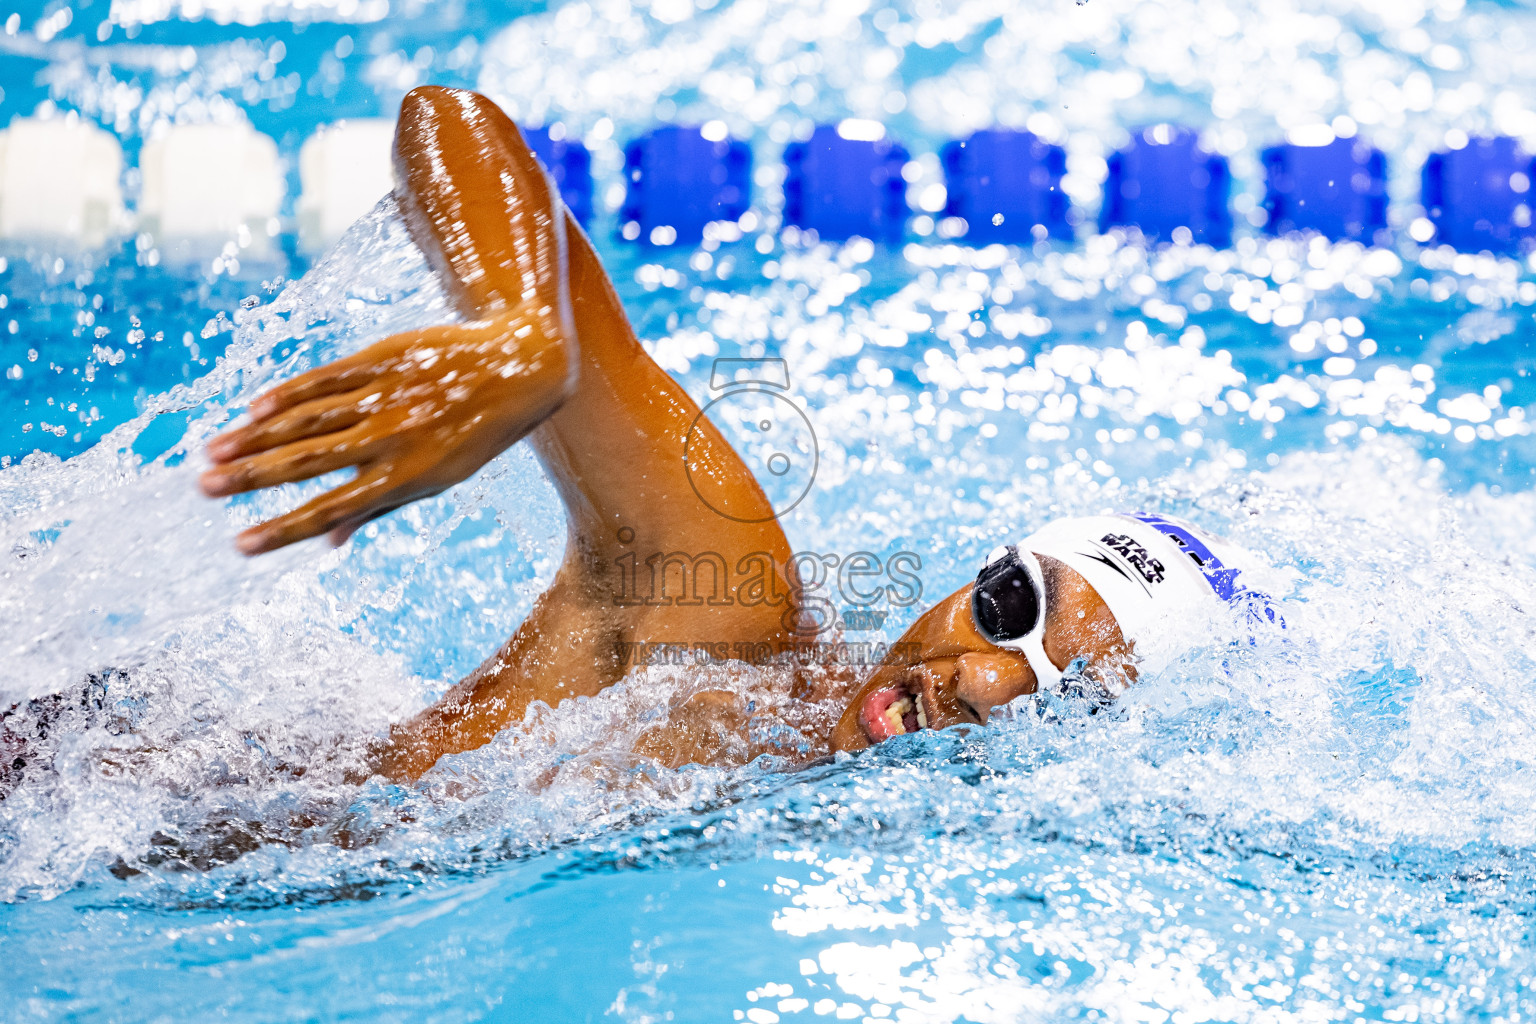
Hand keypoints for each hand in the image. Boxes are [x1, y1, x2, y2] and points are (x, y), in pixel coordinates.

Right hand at [201, 314, 572, 554]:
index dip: (283, 530)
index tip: (239, 545)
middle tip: (203, 489)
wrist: (522, 367)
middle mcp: (392, 440)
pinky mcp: (384, 359)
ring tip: (212, 452)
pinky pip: (328, 379)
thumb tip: (327, 545)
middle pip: (308, 464)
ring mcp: (386, 397)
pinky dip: (290, 393)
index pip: (331, 511)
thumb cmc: (474, 433)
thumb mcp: (438, 479)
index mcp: (406, 479)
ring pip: (309, 420)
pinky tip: (255, 407)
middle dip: (252, 479)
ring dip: (256, 437)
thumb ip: (378, 507)